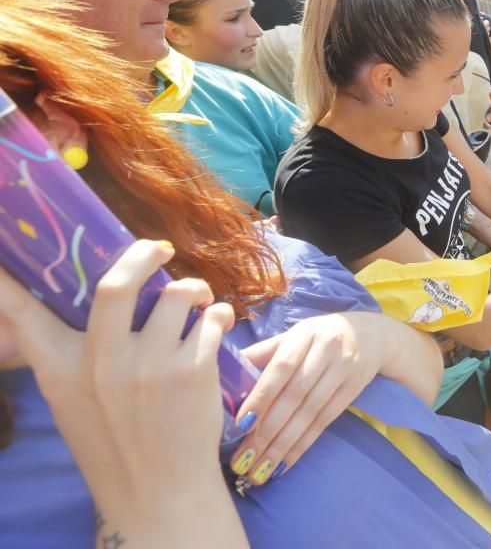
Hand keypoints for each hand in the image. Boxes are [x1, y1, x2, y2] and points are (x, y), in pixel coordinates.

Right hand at [0, 241, 244, 545]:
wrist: (159, 493)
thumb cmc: (115, 444)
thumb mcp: (72, 401)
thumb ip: (70, 356)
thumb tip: (72, 306)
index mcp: (61, 370)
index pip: (22, 314)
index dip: (5, 281)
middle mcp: (102, 365)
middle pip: (116, 283)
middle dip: (143, 254)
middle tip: (160, 249)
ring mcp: (150, 367)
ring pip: (177, 295)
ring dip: (193, 290)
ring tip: (196, 302)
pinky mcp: (194, 372)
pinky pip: (211, 319)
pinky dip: (217, 316)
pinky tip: (214, 327)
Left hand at [231, 311, 387, 484]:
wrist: (373, 334)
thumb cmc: (321, 335)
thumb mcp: (295, 335)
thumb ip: (264, 352)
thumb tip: (225, 371)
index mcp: (306, 334)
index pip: (281, 368)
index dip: (262, 396)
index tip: (240, 425)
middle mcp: (327, 351)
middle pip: (295, 396)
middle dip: (267, 431)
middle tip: (243, 460)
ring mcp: (343, 371)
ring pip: (310, 413)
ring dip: (283, 445)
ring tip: (259, 471)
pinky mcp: (354, 390)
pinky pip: (325, 421)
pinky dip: (303, 444)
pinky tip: (285, 464)